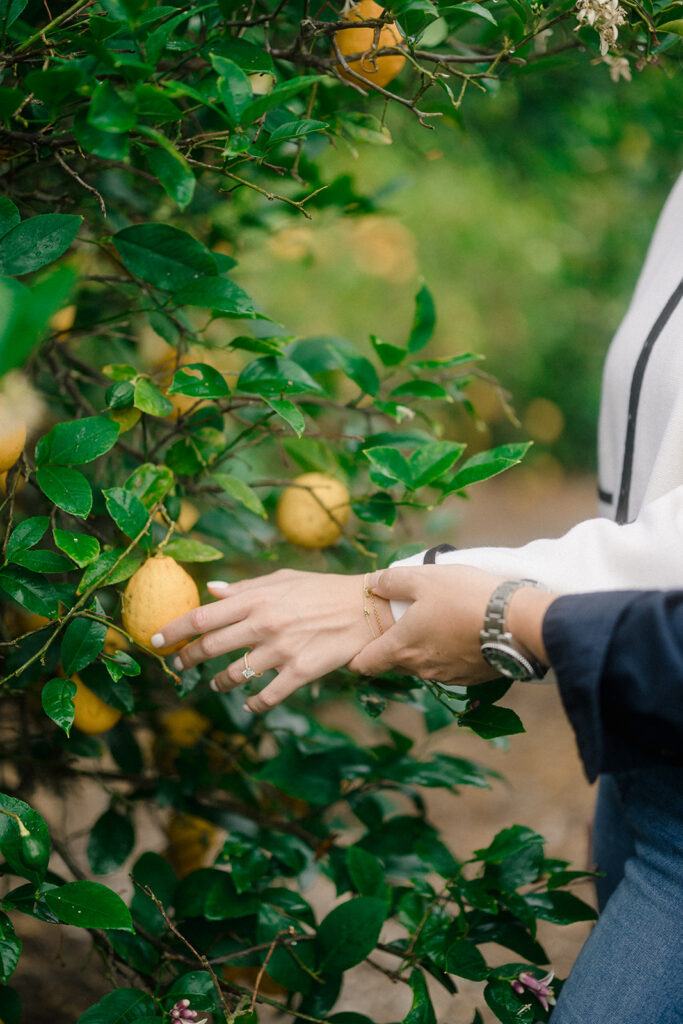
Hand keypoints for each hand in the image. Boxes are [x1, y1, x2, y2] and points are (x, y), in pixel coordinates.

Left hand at [154, 568, 393, 712]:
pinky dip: (254, 704)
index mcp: (257, 599)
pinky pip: (267, 696)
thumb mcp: (284, 580)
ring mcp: (282, 650)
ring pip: (234, 675)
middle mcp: (264, 624)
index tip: (155, 640)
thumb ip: (245, 587)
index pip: (202, 616)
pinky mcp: (301, 672)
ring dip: (218, 683)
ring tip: (215, 683)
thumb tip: (210, 590)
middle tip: (179, 666)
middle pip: (210, 647)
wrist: (368, 608)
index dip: (174, 630)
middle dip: (188, 659)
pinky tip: (250, 704)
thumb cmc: (324, 590)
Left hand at [349, 564, 554, 683]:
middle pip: (394, 663)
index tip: (357, 646)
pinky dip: (447, 654)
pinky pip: (448, 668)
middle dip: (392, 648)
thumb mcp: (425, 578)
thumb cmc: (465, 597)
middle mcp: (420, 669)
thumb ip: (394, 581)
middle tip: (401, 624)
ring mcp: (446, 676)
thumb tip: (374, 584)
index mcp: (402, 647)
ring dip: (422, 650)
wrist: (517, 624)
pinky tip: (458, 634)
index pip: (365, 664)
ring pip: (422, 666)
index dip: (357, 657)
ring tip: (434, 624)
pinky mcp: (470, 678)